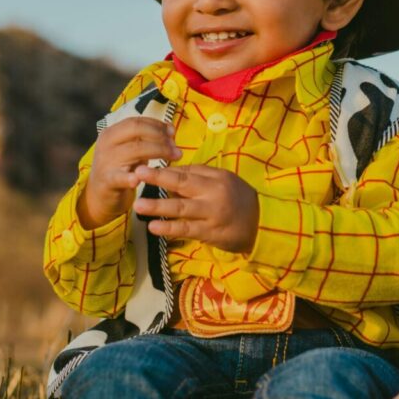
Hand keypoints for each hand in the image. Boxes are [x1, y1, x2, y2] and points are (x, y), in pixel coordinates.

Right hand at [77, 118, 180, 229]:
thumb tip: (171, 130)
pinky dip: (130, 178)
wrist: (99, 196)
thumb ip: (147, 140)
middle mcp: (107, 143)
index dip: (157, 125)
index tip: (173, 132)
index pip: (137, 121)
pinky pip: (120, 177)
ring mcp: (106, 161)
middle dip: (161, 137)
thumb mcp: (131, 151)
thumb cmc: (121, 169)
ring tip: (175, 158)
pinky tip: (139, 180)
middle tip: (176, 148)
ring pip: (136, 149)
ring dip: (160, 151)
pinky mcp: (107, 181)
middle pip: (137, 130)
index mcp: (112, 133)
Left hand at [131, 164, 258, 253]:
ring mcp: (211, 214)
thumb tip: (172, 173)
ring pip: (181, 209)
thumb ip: (200, 176)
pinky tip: (154, 227)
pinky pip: (186, 229)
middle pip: (182, 184)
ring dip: (158, 207)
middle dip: (158, 179)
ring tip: (138, 206)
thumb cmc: (238, 199)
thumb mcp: (223, 181)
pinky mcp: (210, 233)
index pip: (187, 171)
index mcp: (216, 178)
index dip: (165, 170)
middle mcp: (213, 193)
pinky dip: (169, 228)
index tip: (144, 166)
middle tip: (137, 174)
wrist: (262, 224)